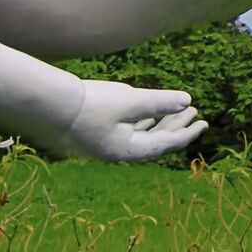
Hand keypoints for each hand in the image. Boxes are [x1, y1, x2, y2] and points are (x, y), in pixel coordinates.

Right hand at [64, 82, 205, 162]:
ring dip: (162, 123)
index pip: (165, 144)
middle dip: (177, 126)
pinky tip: (151, 115)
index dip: (186, 133)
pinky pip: (129, 130)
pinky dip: (144, 122)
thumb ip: (158, 102)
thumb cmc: (89, 104)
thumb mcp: (128, 101)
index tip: (203, 122)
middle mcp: (119, 151)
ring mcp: (108, 143)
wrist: (49, 107)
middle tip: (196, 114)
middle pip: (156, 141)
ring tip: (179, 112)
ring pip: (143, 135)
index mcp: (127, 150)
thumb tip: (187, 100)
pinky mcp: (99, 133)